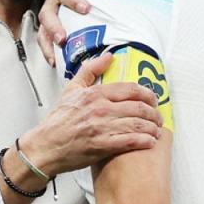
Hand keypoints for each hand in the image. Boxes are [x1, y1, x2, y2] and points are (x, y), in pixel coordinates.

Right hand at [20, 53, 162, 173]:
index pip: (130, 89)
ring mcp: (101, 128)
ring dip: (153, 128)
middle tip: (158, 117)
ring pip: (138, 124)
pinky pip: (131, 141)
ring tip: (156, 130)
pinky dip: (145, 141)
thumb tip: (108, 56)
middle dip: (154, 113)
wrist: (45, 147)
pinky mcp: (102, 146)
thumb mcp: (71, 89)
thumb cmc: (58, 121)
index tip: (153, 99)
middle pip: (139, 107)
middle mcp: (100, 109)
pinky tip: (149, 142)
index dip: (147, 94)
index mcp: (95, 94)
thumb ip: (90, 70)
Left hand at [37, 0, 113, 65]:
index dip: (45, 46)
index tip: (54, 61)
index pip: (42, 31)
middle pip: (46, 12)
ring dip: (73, 2)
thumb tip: (94, 57)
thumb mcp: (80, 12)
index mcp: (53, 10)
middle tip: (63, 39)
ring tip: (86, 9)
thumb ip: (82, 29)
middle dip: (53, 27)